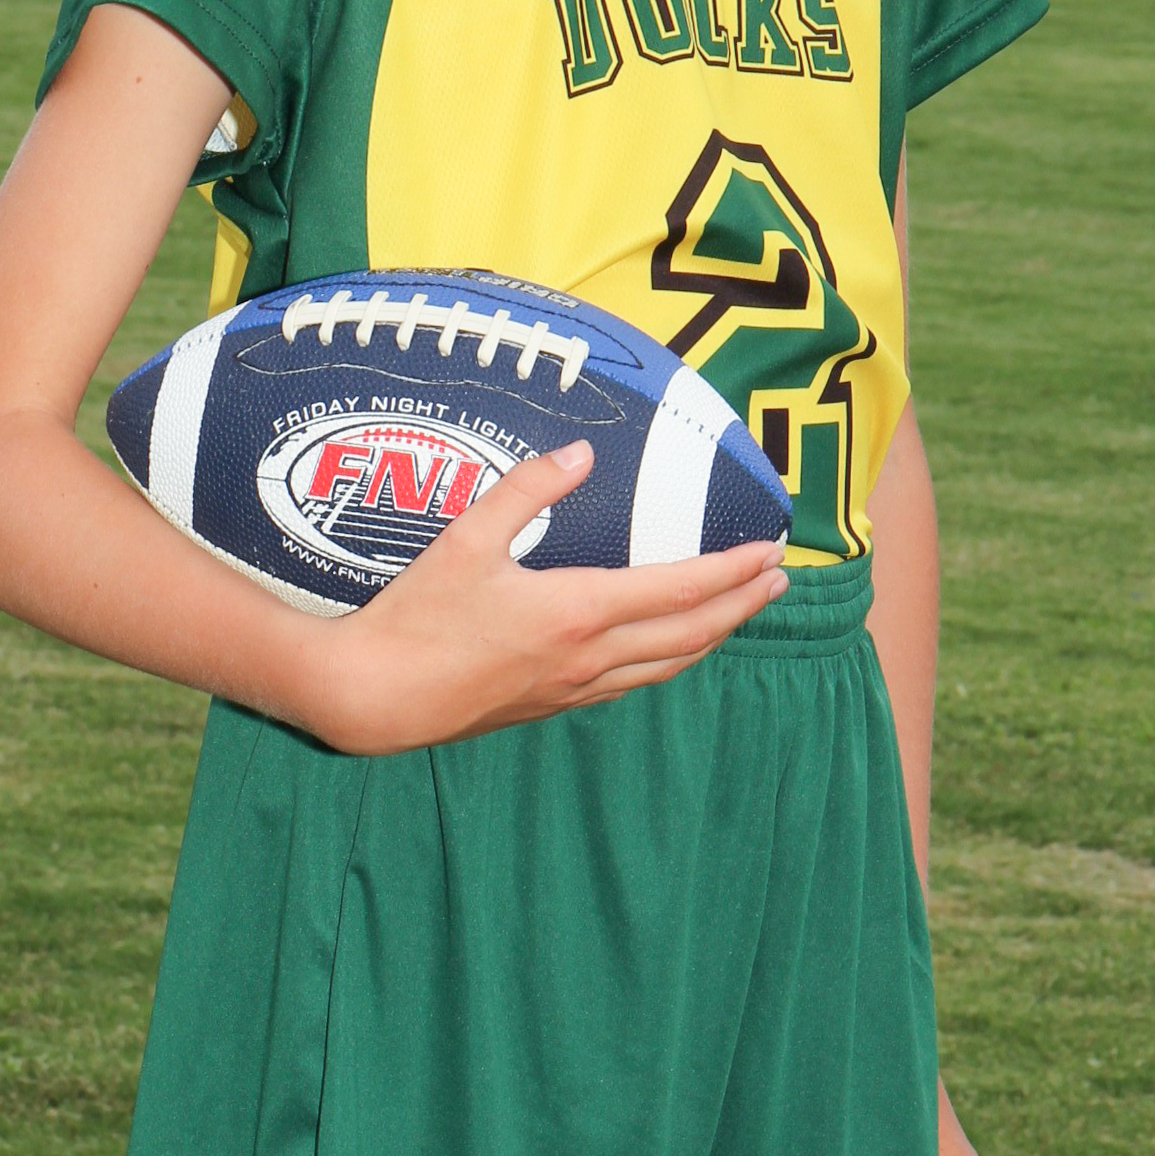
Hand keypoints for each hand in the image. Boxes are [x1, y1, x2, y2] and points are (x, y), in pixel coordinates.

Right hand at [293, 440, 788, 755]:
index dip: (731, 571)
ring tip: (741, 611)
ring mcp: (573, 688)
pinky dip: (669, 659)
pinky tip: (670, 648)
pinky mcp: (552, 705)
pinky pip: (632, 682)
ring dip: (713, 636)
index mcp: (576, 612)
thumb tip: (580, 450)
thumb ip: (525, 490)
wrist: (375, 699)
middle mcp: (588, 657)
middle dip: (740, 604)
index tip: (770, 551)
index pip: (678, 590)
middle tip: (779, 577)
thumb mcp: (465, 538)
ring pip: (667, 665)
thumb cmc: (415, 615)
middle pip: (690, 633)